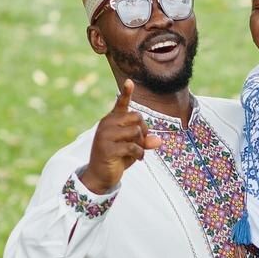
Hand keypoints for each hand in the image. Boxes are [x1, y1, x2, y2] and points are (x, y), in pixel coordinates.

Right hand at [81, 78, 160, 192]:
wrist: (100, 176)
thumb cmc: (117, 159)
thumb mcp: (133, 148)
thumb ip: (145, 142)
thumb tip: (159, 141)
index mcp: (111, 120)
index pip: (121, 104)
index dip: (126, 93)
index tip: (129, 81)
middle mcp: (107, 124)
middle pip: (136, 117)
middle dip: (144, 130)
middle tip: (141, 142)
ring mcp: (105, 136)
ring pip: (135, 131)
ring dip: (141, 143)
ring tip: (138, 152)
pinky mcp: (107, 149)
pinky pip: (132, 146)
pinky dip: (139, 153)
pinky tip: (138, 159)